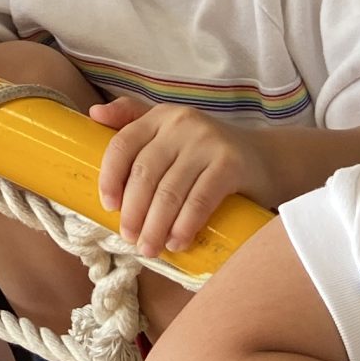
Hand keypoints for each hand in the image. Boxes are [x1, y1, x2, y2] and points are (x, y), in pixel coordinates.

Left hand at [91, 97, 272, 258]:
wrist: (265, 159)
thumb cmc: (207, 152)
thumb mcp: (170, 131)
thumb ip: (133, 120)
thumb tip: (94, 113)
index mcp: (161, 116)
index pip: (123, 144)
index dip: (110, 177)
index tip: (108, 207)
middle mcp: (182, 123)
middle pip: (144, 173)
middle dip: (133, 212)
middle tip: (130, 239)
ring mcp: (207, 142)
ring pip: (169, 192)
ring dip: (155, 226)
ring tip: (149, 248)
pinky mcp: (230, 164)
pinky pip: (199, 201)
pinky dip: (184, 226)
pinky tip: (177, 242)